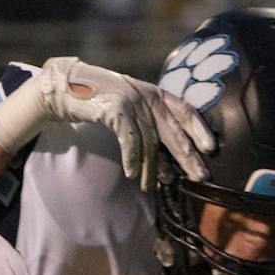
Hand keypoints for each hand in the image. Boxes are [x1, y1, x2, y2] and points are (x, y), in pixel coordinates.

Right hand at [0, 56, 213, 191]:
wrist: (64, 88)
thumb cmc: (95, 102)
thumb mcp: (127, 108)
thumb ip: (146, 126)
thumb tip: (164, 162)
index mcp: (153, 93)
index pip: (184, 110)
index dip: (199, 129)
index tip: (211, 148)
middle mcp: (146, 95)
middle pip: (173, 129)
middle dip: (188, 155)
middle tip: (201, 175)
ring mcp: (131, 100)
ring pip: (149, 141)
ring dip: (151, 167)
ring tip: (151, 186)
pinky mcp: (114, 108)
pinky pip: (129, 139)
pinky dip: (131, 158)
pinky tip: (132, 174)